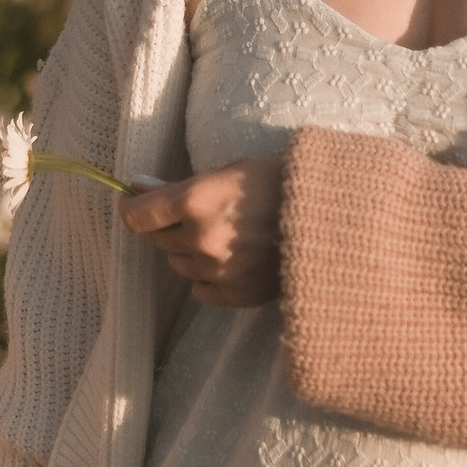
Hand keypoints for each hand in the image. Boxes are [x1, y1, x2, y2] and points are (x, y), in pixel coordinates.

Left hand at [119, 154, 284, 307]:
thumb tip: (137, 187)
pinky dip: (210, 277)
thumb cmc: (280, 182)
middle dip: (171, 228)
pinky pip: (201, 289)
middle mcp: (200, 239)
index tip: (140, 205)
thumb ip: (180, 186)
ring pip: (179, 265)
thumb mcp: (228, 172)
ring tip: (225, 236)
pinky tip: (235, 259)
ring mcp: (217, 271)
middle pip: (158, 240)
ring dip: (191, 252)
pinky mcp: (235, 294)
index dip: (135, 209)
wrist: (330, 217)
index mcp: (194, 201)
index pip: (137, 216)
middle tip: (200, 215)